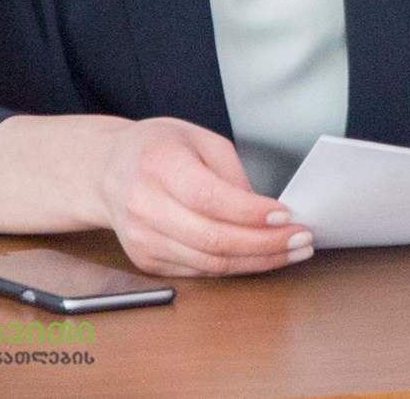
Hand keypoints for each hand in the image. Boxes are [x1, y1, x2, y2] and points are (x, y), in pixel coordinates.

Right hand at [96, 117, 311, 276]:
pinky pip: (199, 271)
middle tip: (302, 239)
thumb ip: (232, 173)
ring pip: (210, 263)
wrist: (107, 170)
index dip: (250, 212)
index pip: (209, 198)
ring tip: (292, 251)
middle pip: (213, 238)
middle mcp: (145, 206)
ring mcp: (142, 239)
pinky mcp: (146, 260)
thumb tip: (266, 212)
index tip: (286, 215)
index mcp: (158, 165)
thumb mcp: (200, 139)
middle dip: (266, 244)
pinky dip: (236, 267)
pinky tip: (261, 257)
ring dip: (258, 261)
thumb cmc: (157, 148)